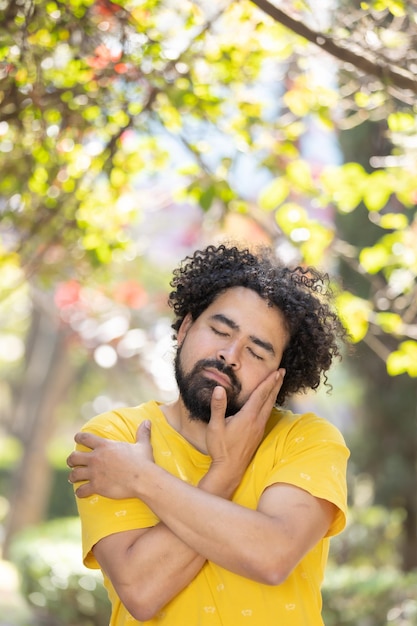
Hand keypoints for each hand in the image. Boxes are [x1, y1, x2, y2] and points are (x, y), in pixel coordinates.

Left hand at [67, 420, 153, 498]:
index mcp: (105, 446)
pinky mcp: (96, 486)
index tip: (77, 438)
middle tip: (72, 463)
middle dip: (71, 460)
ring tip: (74, 478)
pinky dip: (80, 492)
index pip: (84, 437)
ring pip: (74, 474)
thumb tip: (147, 421)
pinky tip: (81, 492)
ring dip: (73, 477)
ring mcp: (95, 473)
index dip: (78, 437)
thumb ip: (142, 433)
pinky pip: (81, 490)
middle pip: (74, 457)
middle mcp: (96, 458)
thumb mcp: (143, 445)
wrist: (143, 480)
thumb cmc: (143, 462)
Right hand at [205, 368, 284, 484]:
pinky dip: (270, 403)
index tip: (276, 371)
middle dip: (276, 384)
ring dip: (274, 393)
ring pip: (270, 406)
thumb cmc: (221, 448)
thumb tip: (219, 389)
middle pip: (269, 398)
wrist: (229, 469)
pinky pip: (267, 414)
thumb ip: (218, 407)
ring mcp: (259, 428)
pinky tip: (269, 403)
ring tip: (278, 383)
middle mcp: (257, 421)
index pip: (260, 395)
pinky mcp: (258, 434)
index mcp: (248, 416)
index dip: (268, 382)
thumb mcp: (215, 427)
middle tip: (282, 371)